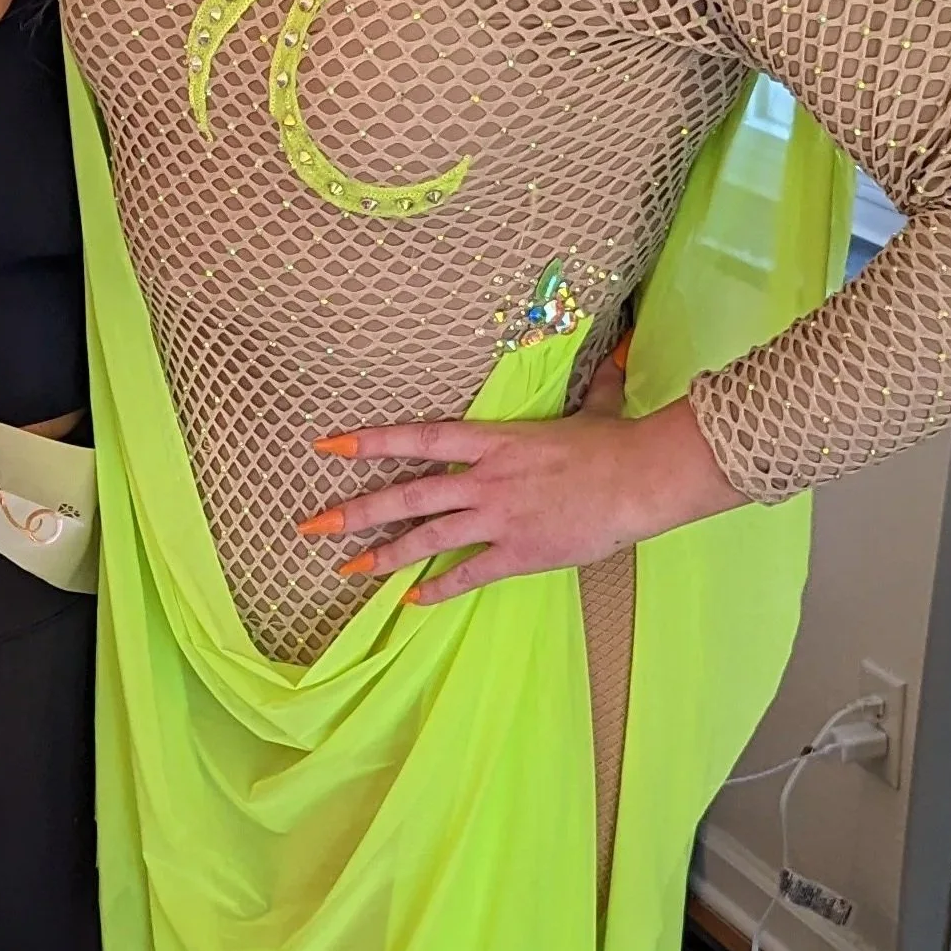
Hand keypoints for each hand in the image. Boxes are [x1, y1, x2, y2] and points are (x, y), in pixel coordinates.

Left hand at [296, 345, 743, 607]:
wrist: (639, 480)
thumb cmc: (613, 442)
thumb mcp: (593, 406)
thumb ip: (591, 384)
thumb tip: (613, 348)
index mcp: (491, 440)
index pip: (417, 439)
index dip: (369, 442)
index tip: (327, 446)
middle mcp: (483, 479)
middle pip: (406, 496)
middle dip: (355, 511)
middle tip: (311, 525)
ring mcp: (497, 518)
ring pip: (427, 539)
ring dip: (384, 556)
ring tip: (349, 569)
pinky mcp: (518, 553)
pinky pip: (468, 574)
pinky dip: (439, 590)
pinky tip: (414, 602)